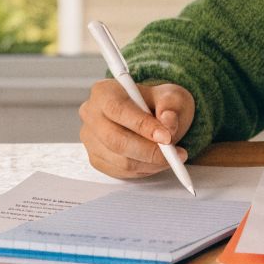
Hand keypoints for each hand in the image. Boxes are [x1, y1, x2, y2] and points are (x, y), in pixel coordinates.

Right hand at [78, 79, 195, 177]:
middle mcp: (91, 115)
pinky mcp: (96, 159)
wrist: (152, 114)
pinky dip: (144, 170)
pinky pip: (121, 171)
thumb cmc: (157, 103)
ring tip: (171, 157)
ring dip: (150, 163)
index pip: (118, 110)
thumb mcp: (171, 96)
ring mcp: (91, 139)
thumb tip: (168, 123)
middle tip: (173, 154)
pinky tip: (156, 161)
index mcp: (104, 92)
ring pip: (120, 160)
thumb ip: (171, 106)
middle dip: (149, 151)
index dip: (142, 126)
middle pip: (115, 140)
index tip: (166, 137)